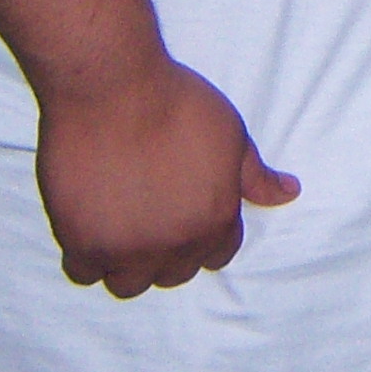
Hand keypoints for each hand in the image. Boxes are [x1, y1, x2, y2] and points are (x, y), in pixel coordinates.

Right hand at [34, 54, 298, 297]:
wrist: (114, 88)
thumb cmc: (177, 102)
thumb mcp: (232, 134)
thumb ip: (256, 175)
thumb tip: (289, 193)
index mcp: (214, 221)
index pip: (217, 255)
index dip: (203, 233)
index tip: (185, 214)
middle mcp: (173, 245)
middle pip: (173, 274)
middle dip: (166, 251)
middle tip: (150, 216)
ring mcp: (125, 249)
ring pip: (128, 283)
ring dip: (126, 263)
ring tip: (120, 228)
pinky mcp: (81, 243)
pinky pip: (82, 273)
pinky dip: (86, 257)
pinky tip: (89, 227)